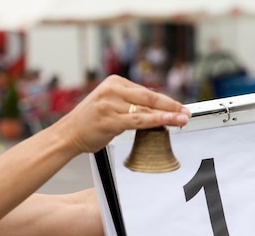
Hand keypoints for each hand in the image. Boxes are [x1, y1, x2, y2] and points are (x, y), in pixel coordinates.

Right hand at [52, 75, 190, 153]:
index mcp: (115, 82)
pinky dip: (155, 121)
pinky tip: (167, 122)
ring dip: (167, 115)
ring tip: (182, 119)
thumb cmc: (91, 122)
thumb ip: (131, 104)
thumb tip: (157, 110)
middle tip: (187, 112)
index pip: (146, 92)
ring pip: (145, 109)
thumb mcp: (111, 105)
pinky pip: (137, 120)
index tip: (180, 107)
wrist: (68, 133)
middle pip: (149, 97)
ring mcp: (110, 104)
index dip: (166, 101)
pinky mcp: (109, 119)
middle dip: (171, 106)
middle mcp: (112, 90)